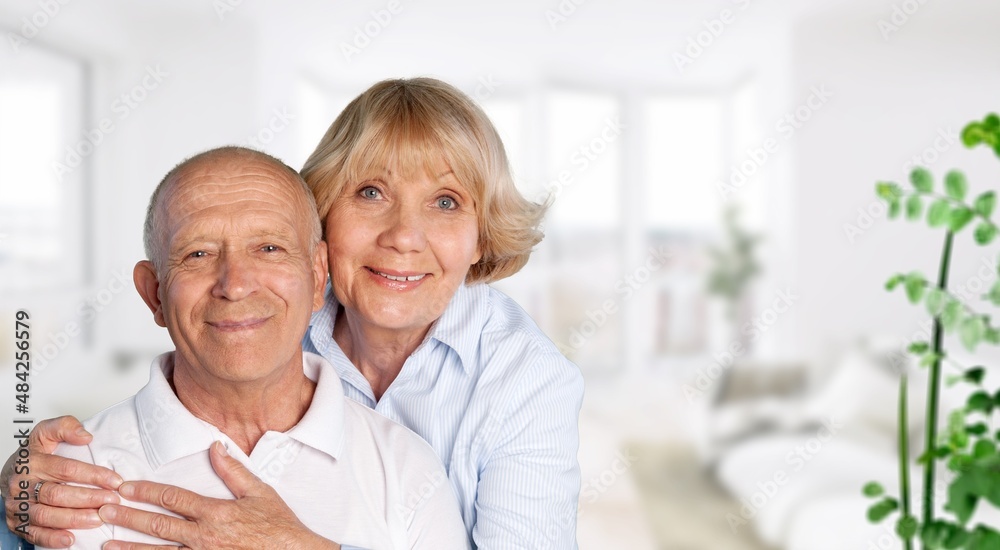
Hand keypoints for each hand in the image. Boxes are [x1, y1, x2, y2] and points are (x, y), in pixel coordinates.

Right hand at [2, 415, 121, 547]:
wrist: (8, 474)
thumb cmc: (33, 456)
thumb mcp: (45, 433)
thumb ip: (64, 427)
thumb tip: (85, 436)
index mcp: (33, 462)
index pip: (66, 468)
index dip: (93, 475)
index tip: (115, 481)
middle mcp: (24, 485)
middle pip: (57, 494)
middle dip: (88, 499)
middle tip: (111, 502)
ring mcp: (19, 505)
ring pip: (46, 515)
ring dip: (74, 519)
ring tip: (98, 519)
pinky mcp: (17, 522)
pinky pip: (33, 533)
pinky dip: (51, 538)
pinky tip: (70, 539)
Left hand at [100, 441, 338, 549]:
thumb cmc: (279, 526)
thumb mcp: (260, 492)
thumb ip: (234, 471)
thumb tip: (215, 448)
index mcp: (216, 511)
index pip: (172, 498)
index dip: (146, 491)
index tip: (126, 487)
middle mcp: (204, 535)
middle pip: (157, 525)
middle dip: (128, 517)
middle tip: (104, 511)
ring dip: (130, 548)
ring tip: (107, 544)